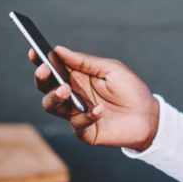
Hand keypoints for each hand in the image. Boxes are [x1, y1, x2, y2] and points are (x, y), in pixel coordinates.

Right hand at [29, 46, 158, 149]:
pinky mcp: (84, 131)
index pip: (53, 68)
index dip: (40, 60)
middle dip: (42, 78)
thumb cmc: (129, 89)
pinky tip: (99, 110)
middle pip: (45, 87)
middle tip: (45, 70)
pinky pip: (77, 124)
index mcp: (76, 77)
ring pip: (51, 106)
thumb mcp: (110, 69)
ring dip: (55, 96)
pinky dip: (87, 116)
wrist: (148, 115)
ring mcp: (75, 113)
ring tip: (66, 89)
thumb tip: (58, 50)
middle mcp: (72, 95)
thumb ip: (85, 62)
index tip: (34, 51)